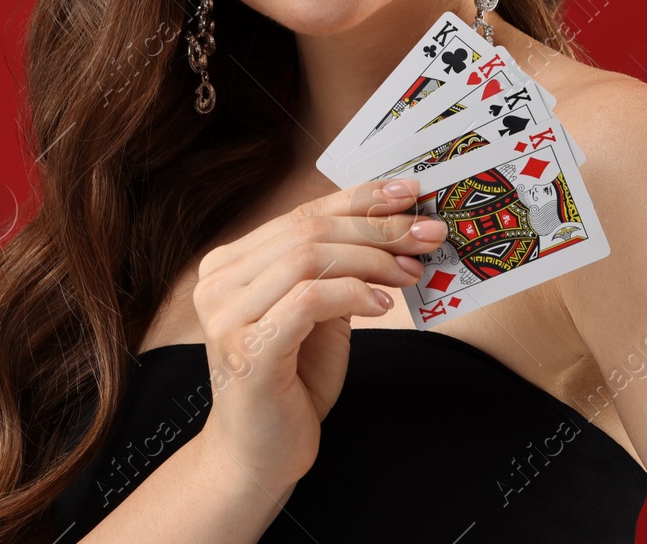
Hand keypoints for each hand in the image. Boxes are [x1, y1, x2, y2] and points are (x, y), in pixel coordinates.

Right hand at [188, 178, 447, 491]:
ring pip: (309, 258)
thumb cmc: (292, 379)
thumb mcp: (319, 310)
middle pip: (309, 231)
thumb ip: (338, 267)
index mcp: (231, 263)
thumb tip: (397, 223)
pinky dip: (355, 294)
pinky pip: (310, 300)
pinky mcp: (248, 350)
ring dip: (373, 259)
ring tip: (409, 272)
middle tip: (428, 234)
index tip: (410, 194)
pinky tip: (383, 307)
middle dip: (379, 227)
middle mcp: (218, 282)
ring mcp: (227, 316)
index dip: (360, 199)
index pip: (303, 214)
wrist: (259, 453)